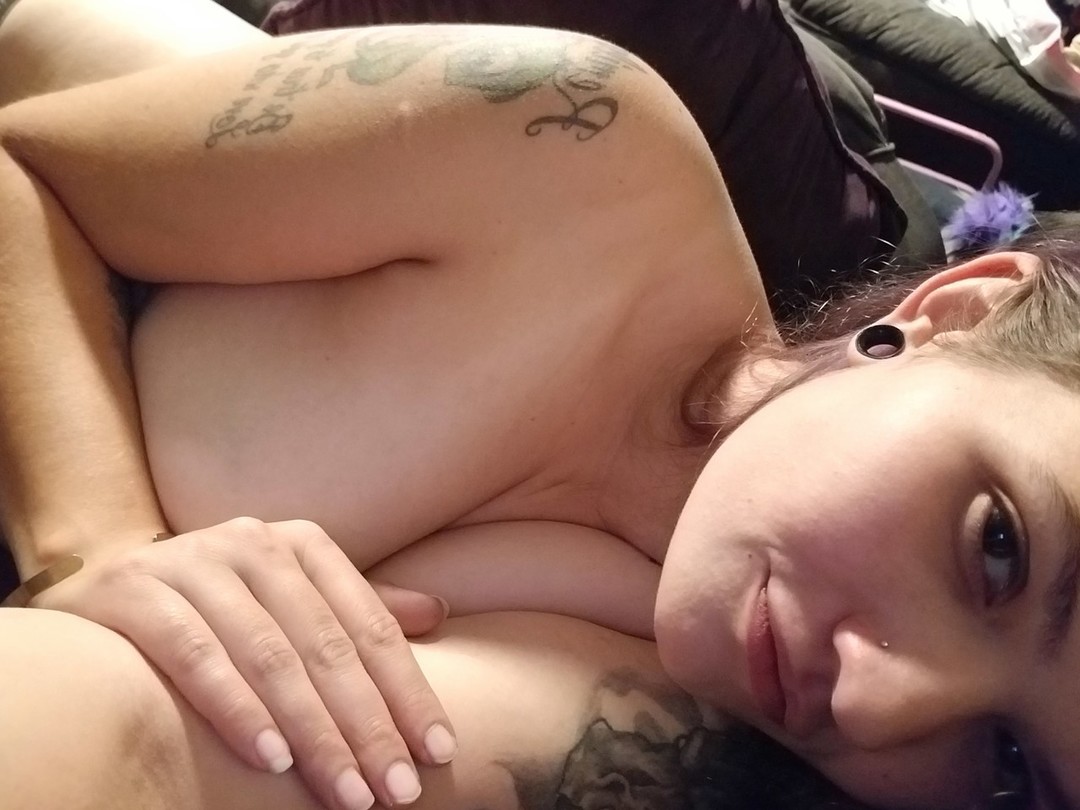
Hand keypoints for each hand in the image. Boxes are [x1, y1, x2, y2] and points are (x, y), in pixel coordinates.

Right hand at [28, 517, 455, 809]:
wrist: (101, 592)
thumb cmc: (216, 609)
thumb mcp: (289, 603)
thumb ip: (355, 611)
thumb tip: (437, 614)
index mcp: (302, 545)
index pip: (370, 626)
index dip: (408, 691)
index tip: (439, 752)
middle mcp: (254, 543)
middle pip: (328, 645)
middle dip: (369, 725)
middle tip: (397, 790)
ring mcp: (193, 560)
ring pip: (271, 655)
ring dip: (314, 730)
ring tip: (348, 790)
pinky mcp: (136, 590)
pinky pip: (196, 655)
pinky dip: (237, 707)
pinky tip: (270, 758)